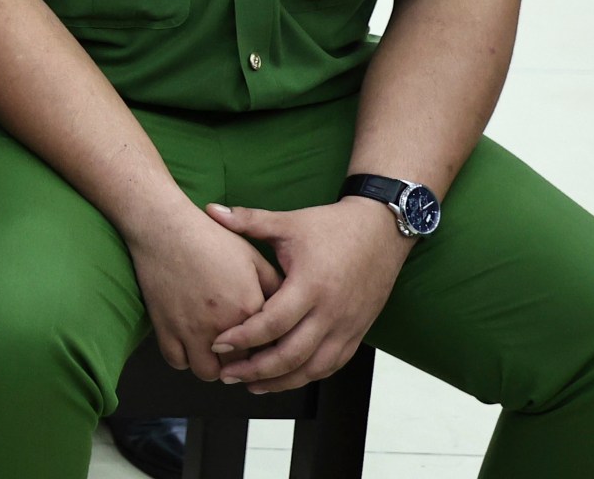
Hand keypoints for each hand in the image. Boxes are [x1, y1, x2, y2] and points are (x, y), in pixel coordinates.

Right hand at [125, 206, 281, 380]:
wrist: (165, 227)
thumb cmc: (210, 237)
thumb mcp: (252, 256)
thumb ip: (274, 285)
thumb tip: (291, 307)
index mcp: (249, 307)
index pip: (270, 346)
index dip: (270, 348)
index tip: (266, 344)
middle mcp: (223, 325)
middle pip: (242, 366)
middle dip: (244, 362)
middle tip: (242, 352)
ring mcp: (192, 330)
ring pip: (209, 373)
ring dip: (215, 367)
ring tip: (216, 353)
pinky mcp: (165, 329)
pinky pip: (178, 362)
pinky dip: (185, 359)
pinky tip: (191, 345)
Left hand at [206, 199, 411, 392]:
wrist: (382, 230)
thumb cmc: (333, 226)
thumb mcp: (289, 223)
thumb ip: (248, 221)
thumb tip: (210, 210)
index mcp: (310, 285)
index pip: (272, 323)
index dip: (243, 337)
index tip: (218, 343)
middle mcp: (331, 312)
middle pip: (291, 354)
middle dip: (256, 369)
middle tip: (227, 374)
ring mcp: (348, 326)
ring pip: (313, 368)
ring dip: (281, 381)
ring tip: (252, 384)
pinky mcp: (357, 332)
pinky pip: (332, 364)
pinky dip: (307, 375)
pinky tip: (286, 378)